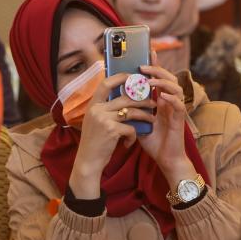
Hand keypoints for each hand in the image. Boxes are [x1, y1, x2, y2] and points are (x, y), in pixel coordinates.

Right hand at [69, 73, 156, 198]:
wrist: (88, 161)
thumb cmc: (95, 142)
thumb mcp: (96, 121)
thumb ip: (106, 109)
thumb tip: (125, 97)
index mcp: (93, 104)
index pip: (106, 83)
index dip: (121, 78)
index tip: (134, 77)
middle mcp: (96, 109)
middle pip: (125, 98)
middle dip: (142, 99)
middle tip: (152, 101)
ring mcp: (103, 119)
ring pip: (131, 111)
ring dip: (144, 115)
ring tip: (151, 118)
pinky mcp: (111, 131)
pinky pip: (130, 128)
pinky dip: (133, 136)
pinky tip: (129, 142)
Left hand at [136, 59, 195, 183]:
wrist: (165, 159)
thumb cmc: (153, 141)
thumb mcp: (138, 121)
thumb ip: (131, 108)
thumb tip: (115, 97)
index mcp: (161, 100)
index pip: (159, 77)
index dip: (155, 65)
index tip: (147, 53)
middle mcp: (170, 101)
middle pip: (169, 77)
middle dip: (157, 69)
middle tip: (143, 67)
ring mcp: (176, 109)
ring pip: (176, 87)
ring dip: (163, 82)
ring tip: (150, 81)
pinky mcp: (179, 120)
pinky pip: (179, 104)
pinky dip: (171, 98)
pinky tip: (161, 96)